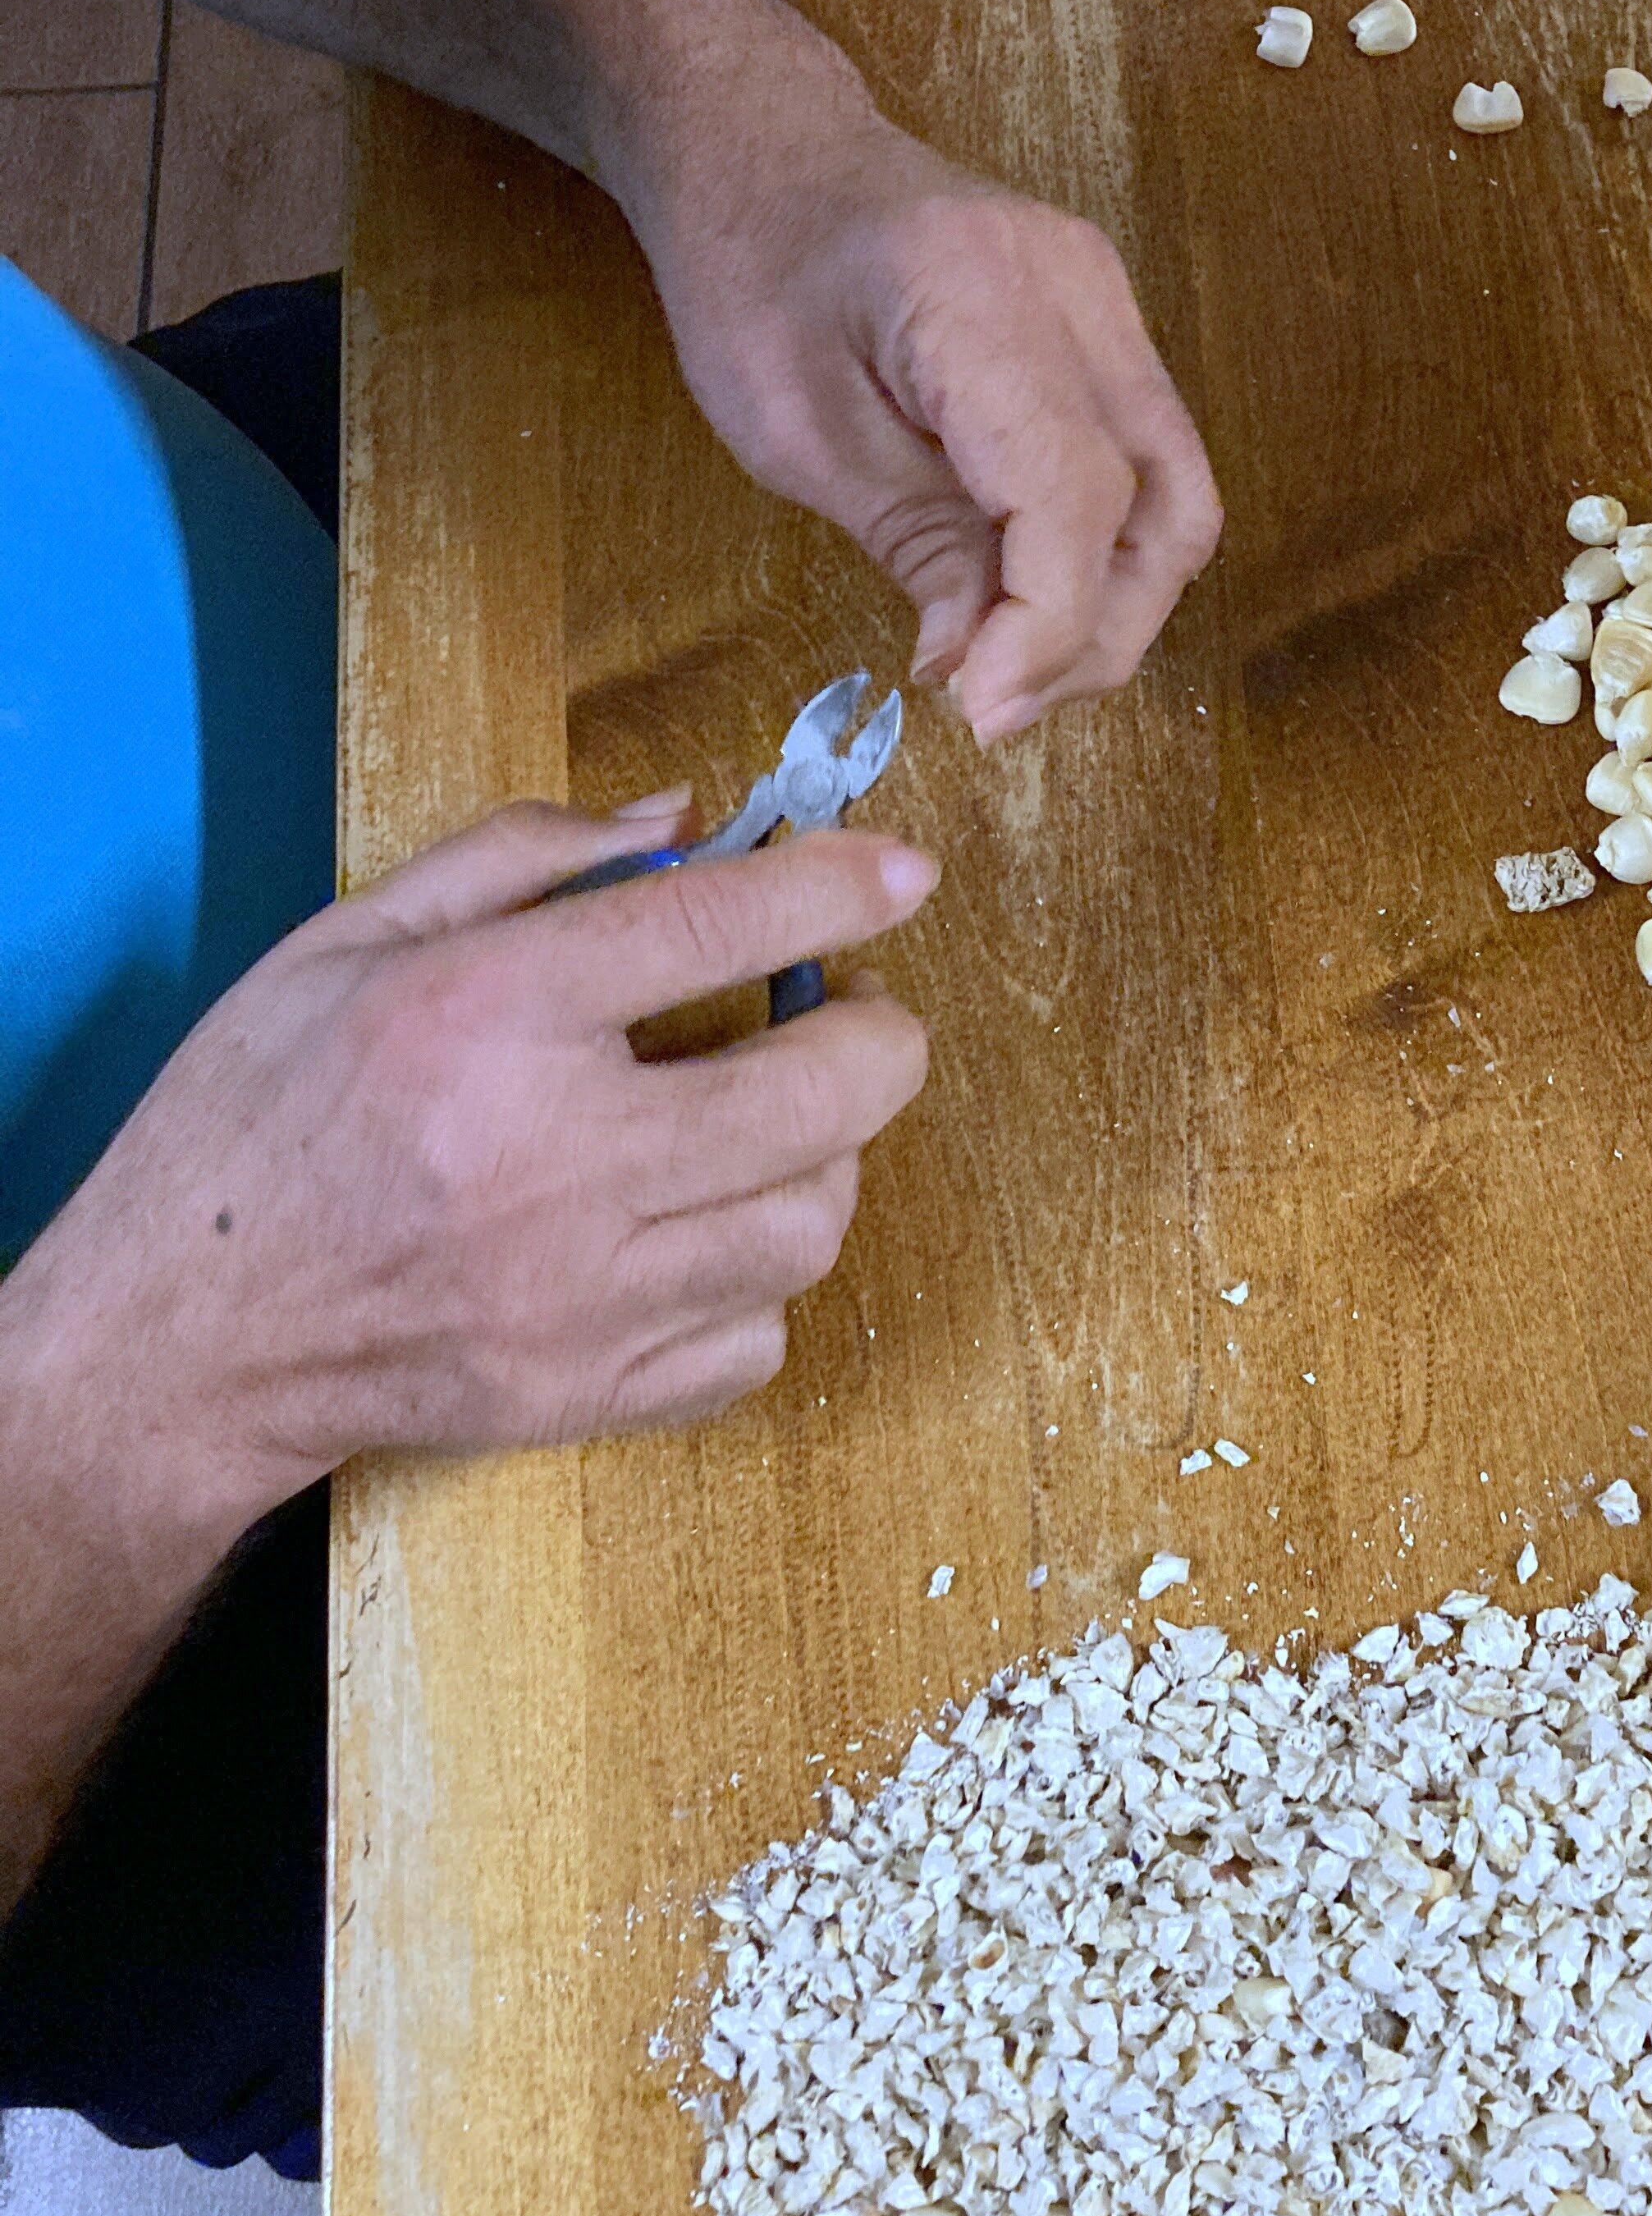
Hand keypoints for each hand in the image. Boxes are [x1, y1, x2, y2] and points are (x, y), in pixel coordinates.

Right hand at [0, 796, 935, 1542]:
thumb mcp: (353, 939)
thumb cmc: (260, 1117)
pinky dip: (760, 1279)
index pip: (720, 929)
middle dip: (876, 1035)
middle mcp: (554, 1160)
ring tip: (771, 1122)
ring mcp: (583, 1296)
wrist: (184, 1333)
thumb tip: (684, 821)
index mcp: (488, 1018)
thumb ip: (523, 857)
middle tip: (848, 1011)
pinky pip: (760, 1340)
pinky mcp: (592, 1395)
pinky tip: (704, 1232)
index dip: (839, 888)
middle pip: (820, 1094)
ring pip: (811, 1224)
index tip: (902, 874)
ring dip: (823, 1158)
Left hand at [609, 0, 1221, 743]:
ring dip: (1113, 609)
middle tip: (993, 708)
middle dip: (1094, 637)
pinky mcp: (1107, 327)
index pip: (1076, 496)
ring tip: (1013, 670)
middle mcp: (1079, 293)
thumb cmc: (752, 270)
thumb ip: (910, 541)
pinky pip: (1147, 467)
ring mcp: (1109, 304)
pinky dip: (1103, 554)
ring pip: (1177, 500)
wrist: (766, 150)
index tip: (980, 708)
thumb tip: (979, 669)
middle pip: (1162, 510)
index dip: (1046, 627)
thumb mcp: (795, 427)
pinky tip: (1026, 599)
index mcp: (986, 299)